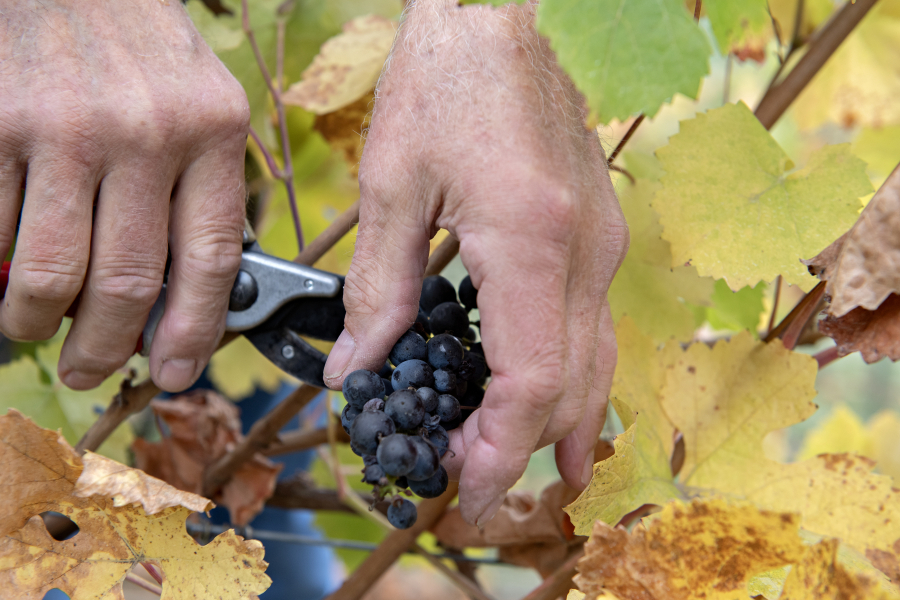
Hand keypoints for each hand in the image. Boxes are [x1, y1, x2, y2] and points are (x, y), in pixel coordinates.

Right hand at [0, 1, 248, 391]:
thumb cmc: (145, 55)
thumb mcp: (204, 112)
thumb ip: (202, 195)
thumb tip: (185, 298)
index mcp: (210, 131)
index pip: (211, 260)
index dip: (194, 331)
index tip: (174, 372)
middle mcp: (143, 131)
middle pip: (129, 281)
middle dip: (105, 347)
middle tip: (89, 370)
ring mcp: (65, 127)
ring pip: (53, 272)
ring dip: (38, 321)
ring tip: (36, 327)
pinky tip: (5, 270)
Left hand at [323, 0, 627, 523]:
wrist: (507, 14)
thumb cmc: (447, 79)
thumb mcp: (393, 184)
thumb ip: (380, 286)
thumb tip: (358, 365)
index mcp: (533, 241)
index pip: (533, 381)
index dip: (499, 448)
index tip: (464, 490)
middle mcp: (586, 251)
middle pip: (578, 386)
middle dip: (529, 452)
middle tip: (479, 493)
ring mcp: (602, 241)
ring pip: (599, 360)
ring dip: (561, 422)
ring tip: (523, 467)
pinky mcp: (596, 232)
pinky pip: (592, 324)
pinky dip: (567, 374)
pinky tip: (542, 394)